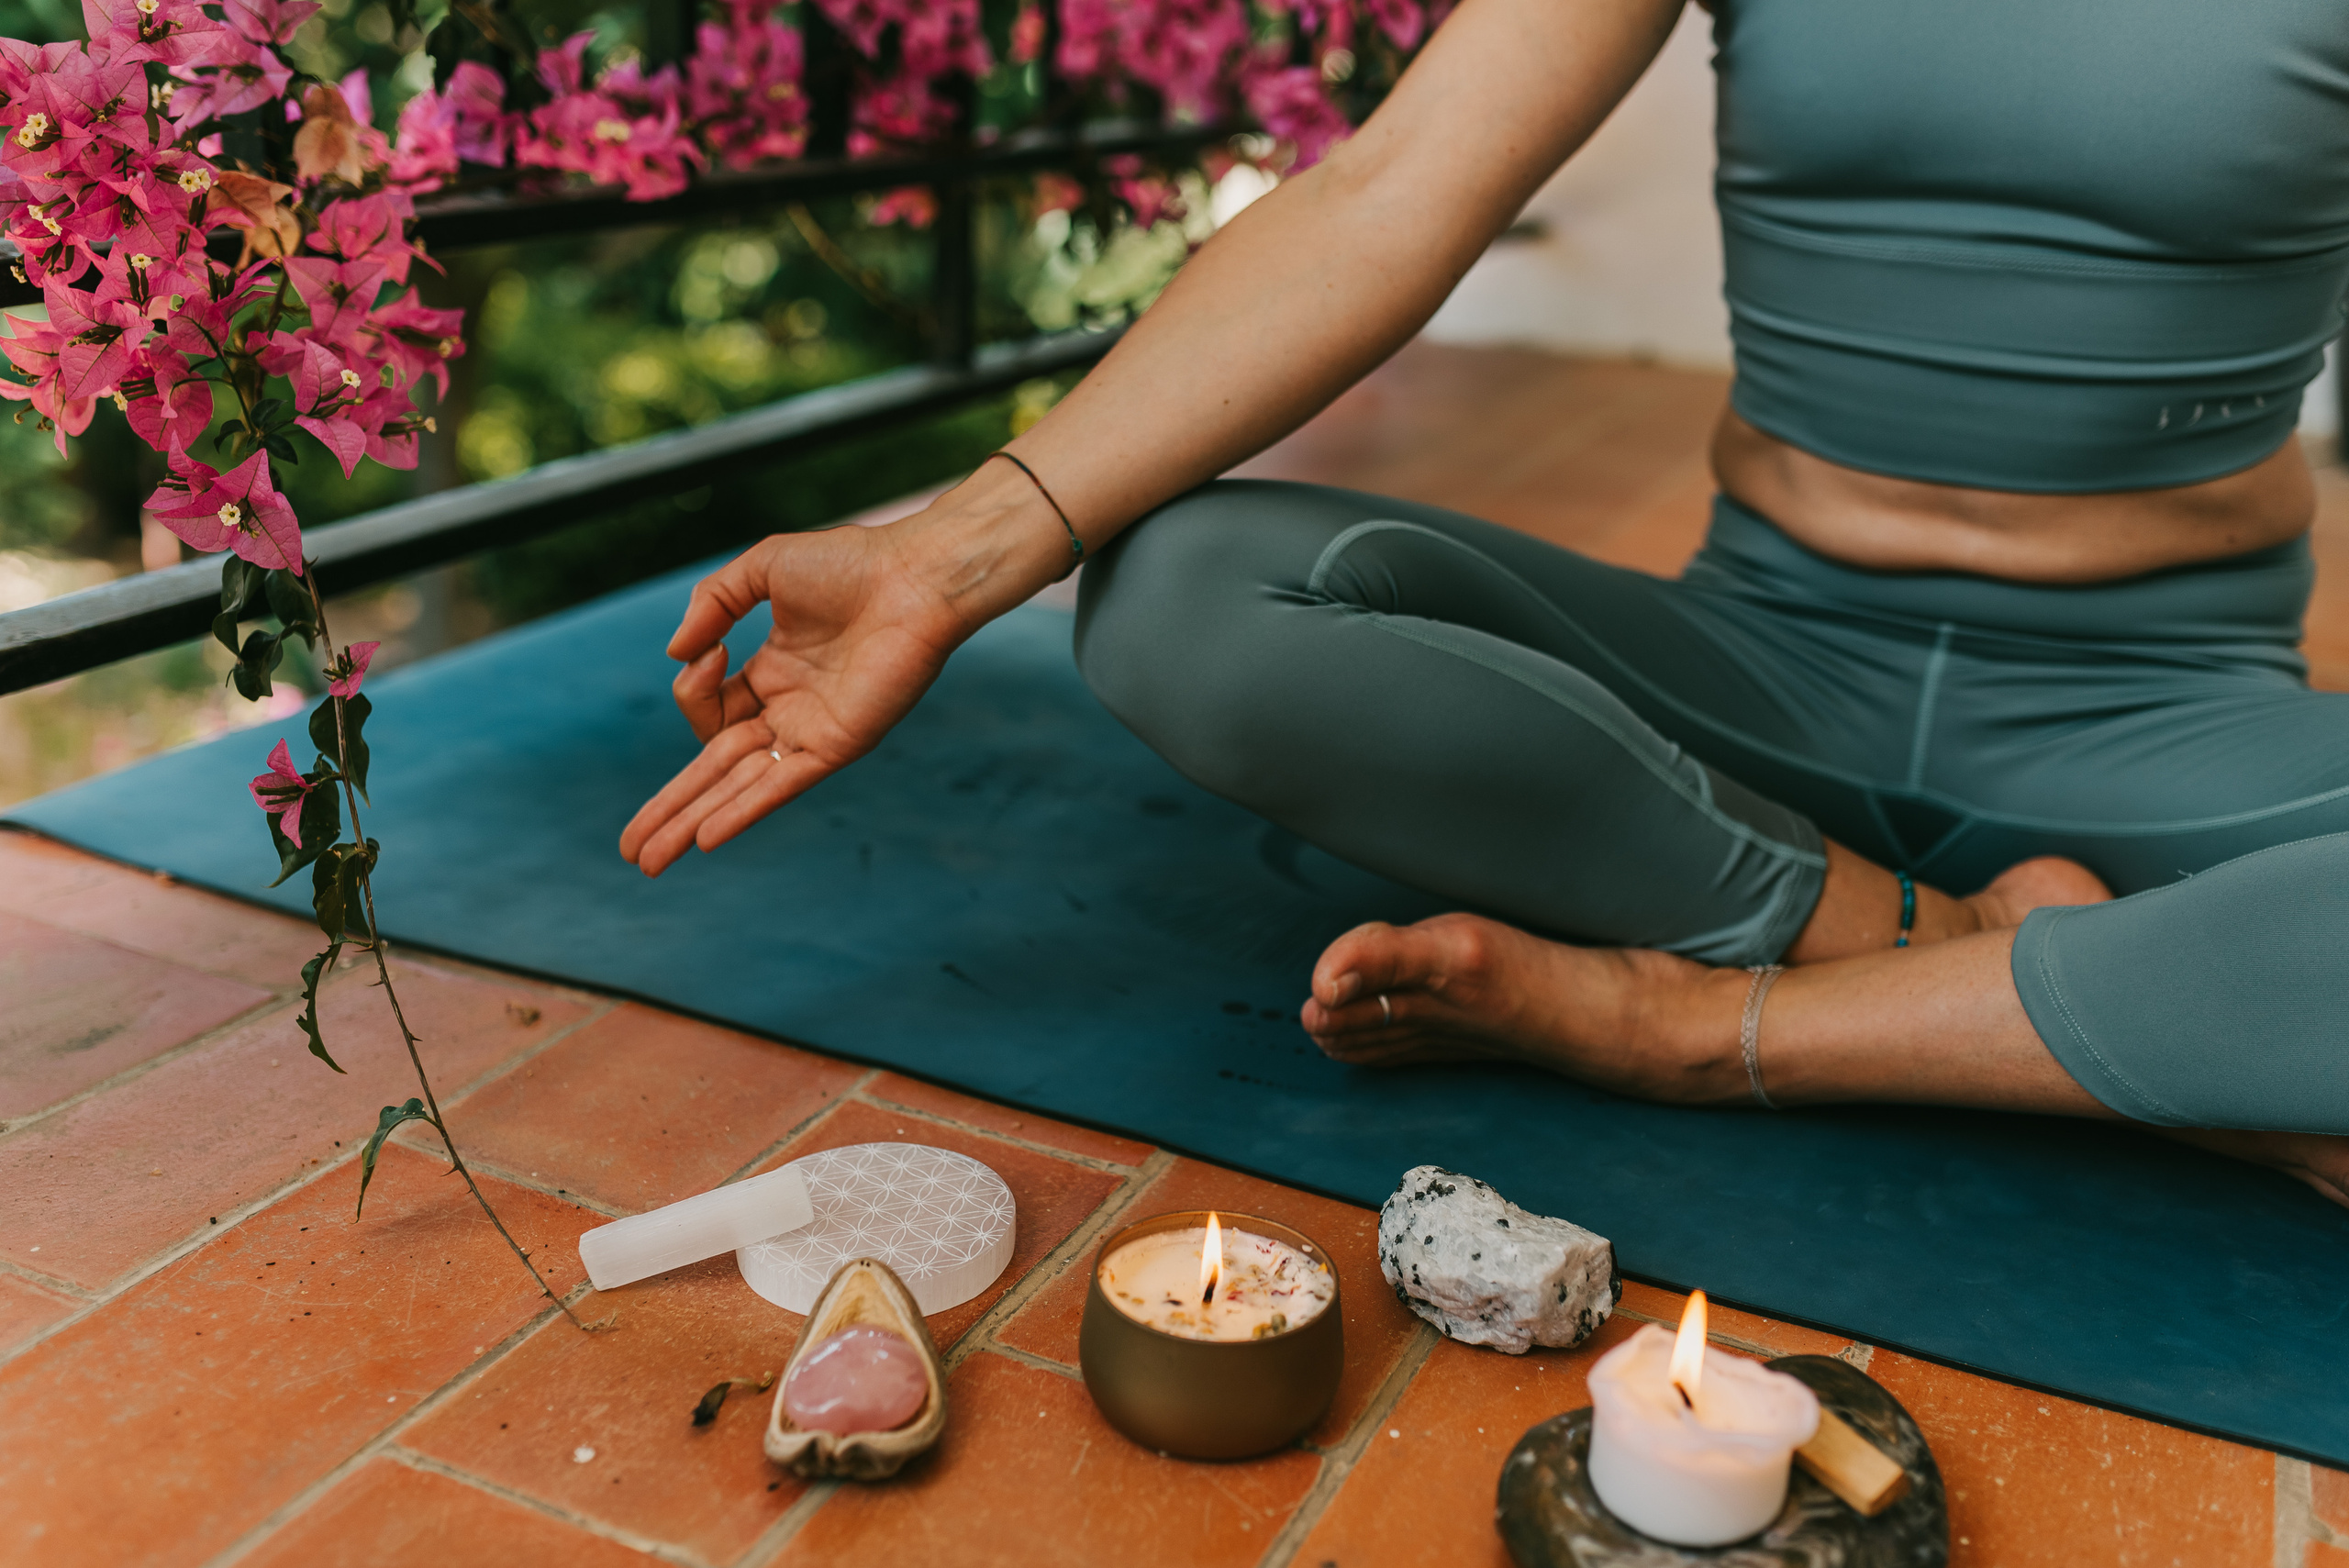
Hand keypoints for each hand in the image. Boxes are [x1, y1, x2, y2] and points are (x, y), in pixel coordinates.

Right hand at [618, 520, 966, 876]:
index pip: (710, 708)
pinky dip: (743, 810)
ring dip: (690, 823)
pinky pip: (781, 786)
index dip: (693, 688)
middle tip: (629, 848)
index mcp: (771, 671)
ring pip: (737, 787)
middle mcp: (788, 709)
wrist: (916, 577)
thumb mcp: (763, 568)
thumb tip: (677, 655)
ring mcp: (811, 732)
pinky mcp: (837, 745)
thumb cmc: (852, 563)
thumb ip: (712, 603)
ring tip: (646, 861)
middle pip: (714, 770)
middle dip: (669, 808)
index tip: (709, 650)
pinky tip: (706, 837)